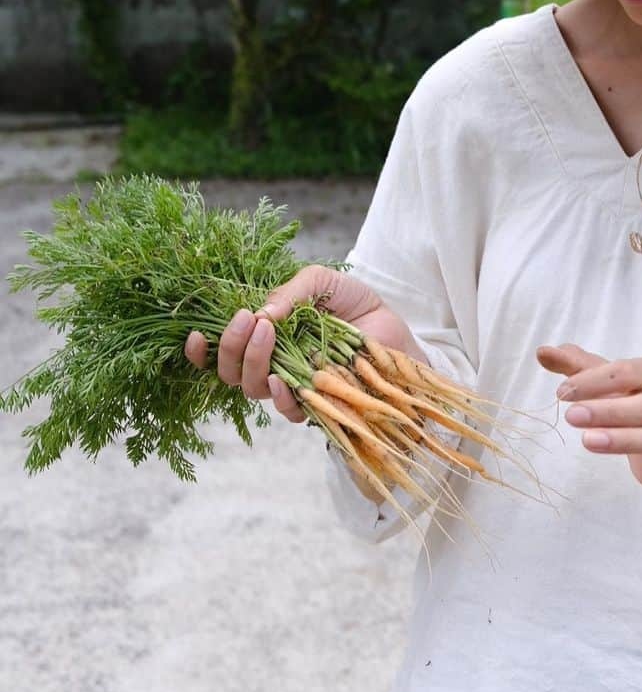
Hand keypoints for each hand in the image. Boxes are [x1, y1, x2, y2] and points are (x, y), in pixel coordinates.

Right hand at [184, 264, 419, 424]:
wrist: (396, 328)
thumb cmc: (355, 304)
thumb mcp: (321, 281)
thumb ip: (291, 291)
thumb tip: (261, 313)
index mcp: (265, 336)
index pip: (219, 351)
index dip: (199, 351)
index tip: (193, 335)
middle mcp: (272, 364)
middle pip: (229, 372)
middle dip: (229, 348)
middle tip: (249, 321)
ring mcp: (293, 385)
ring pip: (252, 390)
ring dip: (252, 363)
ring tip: (269, 333)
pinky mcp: (318, 403)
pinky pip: (289, 410)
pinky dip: (281, 396)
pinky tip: (284, 379)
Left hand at [536, 342, 641, 495]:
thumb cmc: (632, 399)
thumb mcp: (605, 379)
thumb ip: (575, 365)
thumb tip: (543, 351)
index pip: (623, 373)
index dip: (593, 381)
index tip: (562, 392)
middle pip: (641, 407)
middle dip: (607, 411)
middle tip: (571, 416)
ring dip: (624, 440)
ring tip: (589, 441)